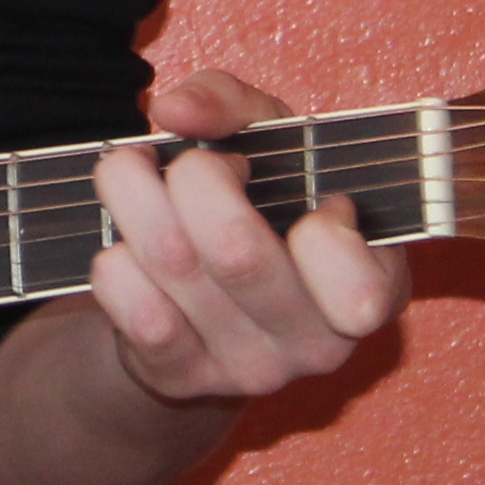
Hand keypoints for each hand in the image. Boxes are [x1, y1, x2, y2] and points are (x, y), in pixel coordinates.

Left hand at [82, 67, 408, 405]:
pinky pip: (130, 304)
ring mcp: (248, 370)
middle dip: (195, 177)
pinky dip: (115, 253)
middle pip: (236, 252)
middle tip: (191, 163)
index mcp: (369, 287)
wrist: (206, 306)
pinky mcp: (180, 379)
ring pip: (171, 264)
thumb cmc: (261, 210)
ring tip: (134, 175)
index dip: (321, 228)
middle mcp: (315, 343)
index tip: (303, 197)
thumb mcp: (271, 145)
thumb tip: (177, 110)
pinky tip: (126, 242)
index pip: (358, 290)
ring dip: (135, 196)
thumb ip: (235, 105)